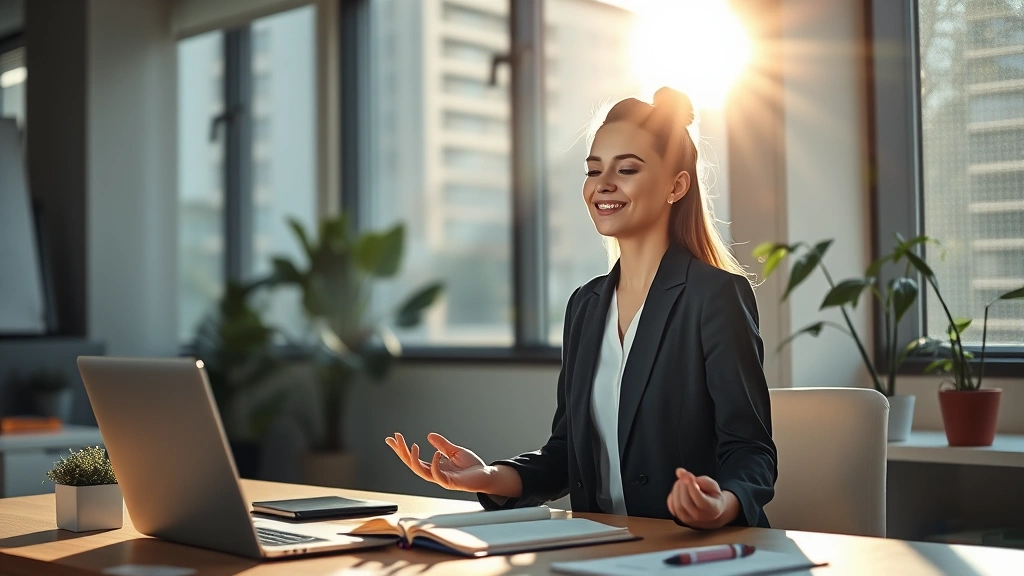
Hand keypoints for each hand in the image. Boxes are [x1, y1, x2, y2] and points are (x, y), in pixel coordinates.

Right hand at [386, 432, 508, 494]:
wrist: (486, 476)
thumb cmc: (472, 467)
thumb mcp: (454, 451)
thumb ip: (442, 445)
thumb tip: (429, 436)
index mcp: (434, 466)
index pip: (413, 458)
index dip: (402, 449)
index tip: (392, 439)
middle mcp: (434, 473)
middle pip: (411, 464)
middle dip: (401, 452)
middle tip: (394, 439)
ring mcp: (441, 478)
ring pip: (420, 471)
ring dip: (413, 459)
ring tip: (410, 445)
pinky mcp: (450, 482)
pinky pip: (437, 475)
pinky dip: (434, 464)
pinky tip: (436, 453)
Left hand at [666, 468, 738, 528]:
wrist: (711, 511)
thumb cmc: (712, 496)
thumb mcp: (713, 485)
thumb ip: (700, 480)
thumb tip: (681, 473)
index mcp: (712, 509)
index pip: (699, 499)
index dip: (692, 486)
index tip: (688, 475)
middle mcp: (699, 517)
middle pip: (685, 502)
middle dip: (683, 485)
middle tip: (686, 476)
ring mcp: (688, 519)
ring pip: (677, 505)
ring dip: (677, 489)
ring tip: (683, 482)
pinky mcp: (679, 517)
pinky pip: (671, 505)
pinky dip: (673, 495)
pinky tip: (680, 490)